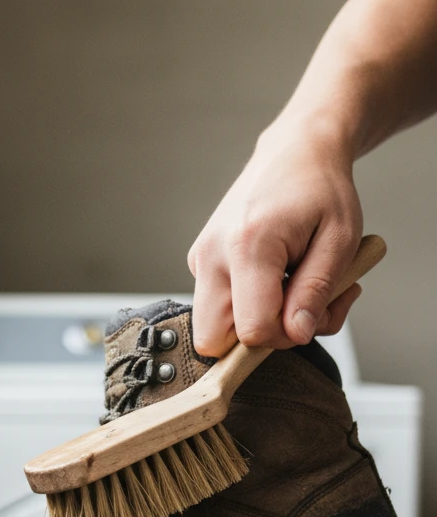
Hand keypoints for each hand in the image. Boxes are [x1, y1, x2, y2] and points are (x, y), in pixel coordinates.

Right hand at [189, 119, 364, 356]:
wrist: (294, 152)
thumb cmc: (321, 189)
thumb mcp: (340, 239)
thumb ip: (317, 291)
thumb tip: (295, 335)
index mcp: (247, 246)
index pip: (251, 329)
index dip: (284, 337)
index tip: (311, 316)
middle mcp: (211, 256)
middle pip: (213, 340)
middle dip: (258, 340)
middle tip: (295, 311)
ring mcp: (199, 260)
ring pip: (213, 329)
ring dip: (256, 323)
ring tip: (292, 289)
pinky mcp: (199, 264)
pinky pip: (216, 308)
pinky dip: (248, 306)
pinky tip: (276, 279)